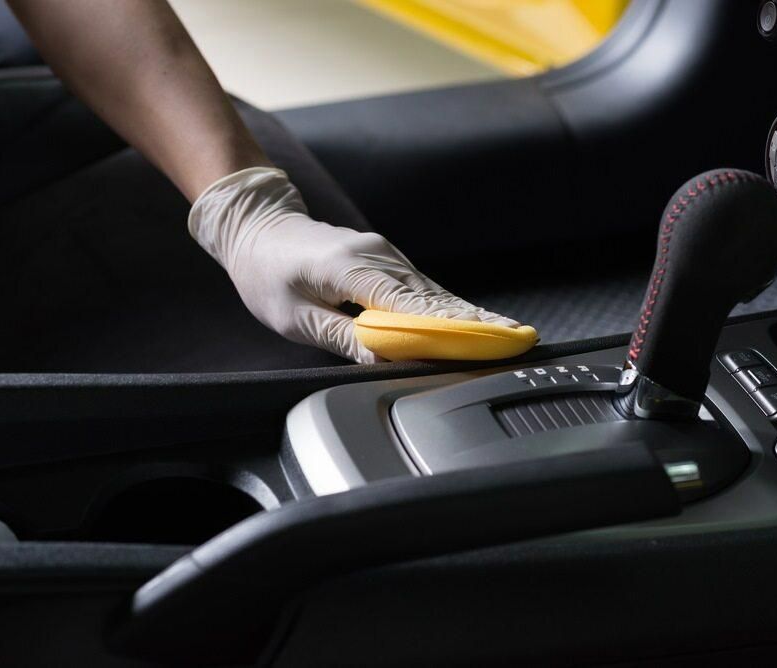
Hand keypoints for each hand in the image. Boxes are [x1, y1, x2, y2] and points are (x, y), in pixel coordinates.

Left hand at [188, 167, 518, 362]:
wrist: (259, 226)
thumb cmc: (268, 274)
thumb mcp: (293, 316)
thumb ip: (341, 336)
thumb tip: (386, 358)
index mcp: (352, 269)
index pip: (410, 306)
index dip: (451, 327)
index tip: (487, 340)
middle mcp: (378, 258)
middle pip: (434, 298)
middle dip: (475, 322)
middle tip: (517, 340)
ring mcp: (386, 256)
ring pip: (433, 293)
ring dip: (468, 316)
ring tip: (507, 334)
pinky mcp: (387, 262)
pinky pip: (423, 289)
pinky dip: (448, 307)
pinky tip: (473, 321)